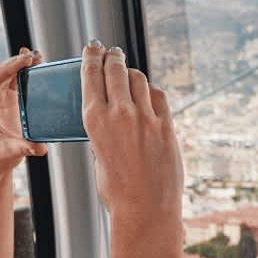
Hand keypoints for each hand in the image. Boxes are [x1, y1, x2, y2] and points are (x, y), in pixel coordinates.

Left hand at [0, 47, 48, 176]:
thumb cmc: (0, 156)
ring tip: (37, 56)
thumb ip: (25, 148)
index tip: (26, 60)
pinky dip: (22, 70)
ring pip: (5, 72)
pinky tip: (34, 62)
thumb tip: (41, 147)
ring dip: (20, 63)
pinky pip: (11, 78)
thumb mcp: (13, 152)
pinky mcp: (3, 97)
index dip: (9, 67)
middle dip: (16, 62)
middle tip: (35, 56)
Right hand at [80, 41, 182, 232]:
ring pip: (138, 79)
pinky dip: (151, 92)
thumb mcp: (99, 158)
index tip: (94, 47)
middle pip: (116, 69)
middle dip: (113, 57)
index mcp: (94, 120)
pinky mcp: (166, 126)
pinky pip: (158, 97)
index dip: (92, 55)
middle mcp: (119, 113)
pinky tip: (148, 94)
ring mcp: (145, 117)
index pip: (91, 75)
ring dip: (132, 73)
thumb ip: (103, 136)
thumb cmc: (117, 192)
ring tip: (129, 73)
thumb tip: (110, 125)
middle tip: (112, 53)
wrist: (145, 211)